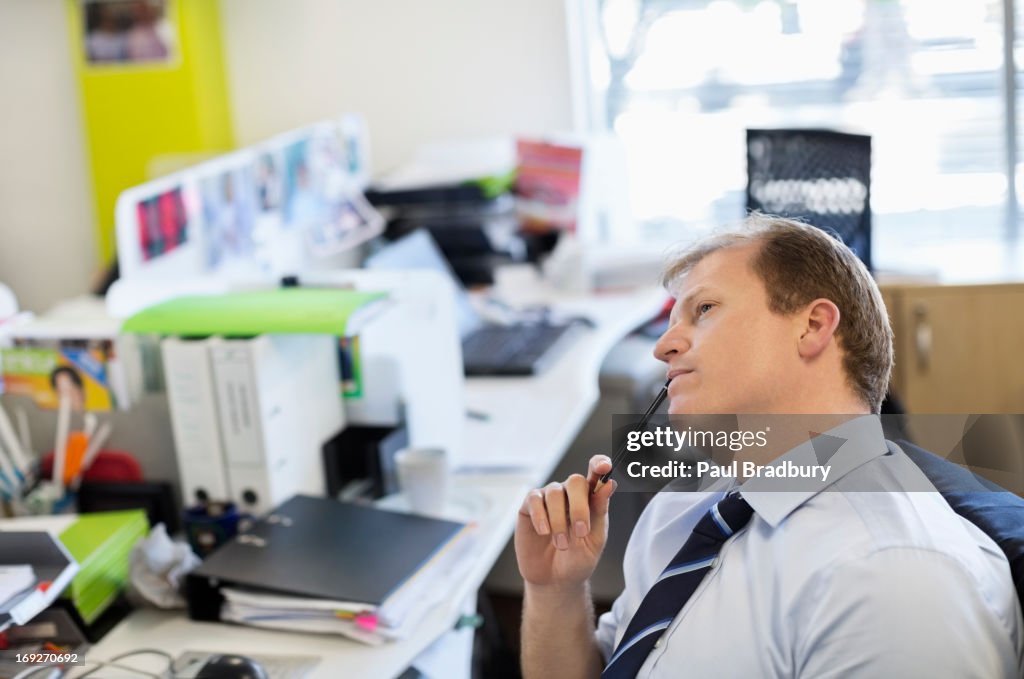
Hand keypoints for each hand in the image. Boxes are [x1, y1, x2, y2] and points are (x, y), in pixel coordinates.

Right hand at [514, 455, 616, 588]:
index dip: (600, 464)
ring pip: (554, 493)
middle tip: (581, 532)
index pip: (596, 472)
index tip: (604, 467)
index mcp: (590, 498)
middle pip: (575, 481)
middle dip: (579, 507)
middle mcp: (569, 494)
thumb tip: (608, 484)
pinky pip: (534, 500)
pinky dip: (540, 516)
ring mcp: (548, 499)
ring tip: (562, 544)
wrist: (555, 581)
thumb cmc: (578, 559)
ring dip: (559, 520)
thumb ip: (600, 511)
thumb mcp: (595, 539)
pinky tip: (544, 532)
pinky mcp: (529, 507)